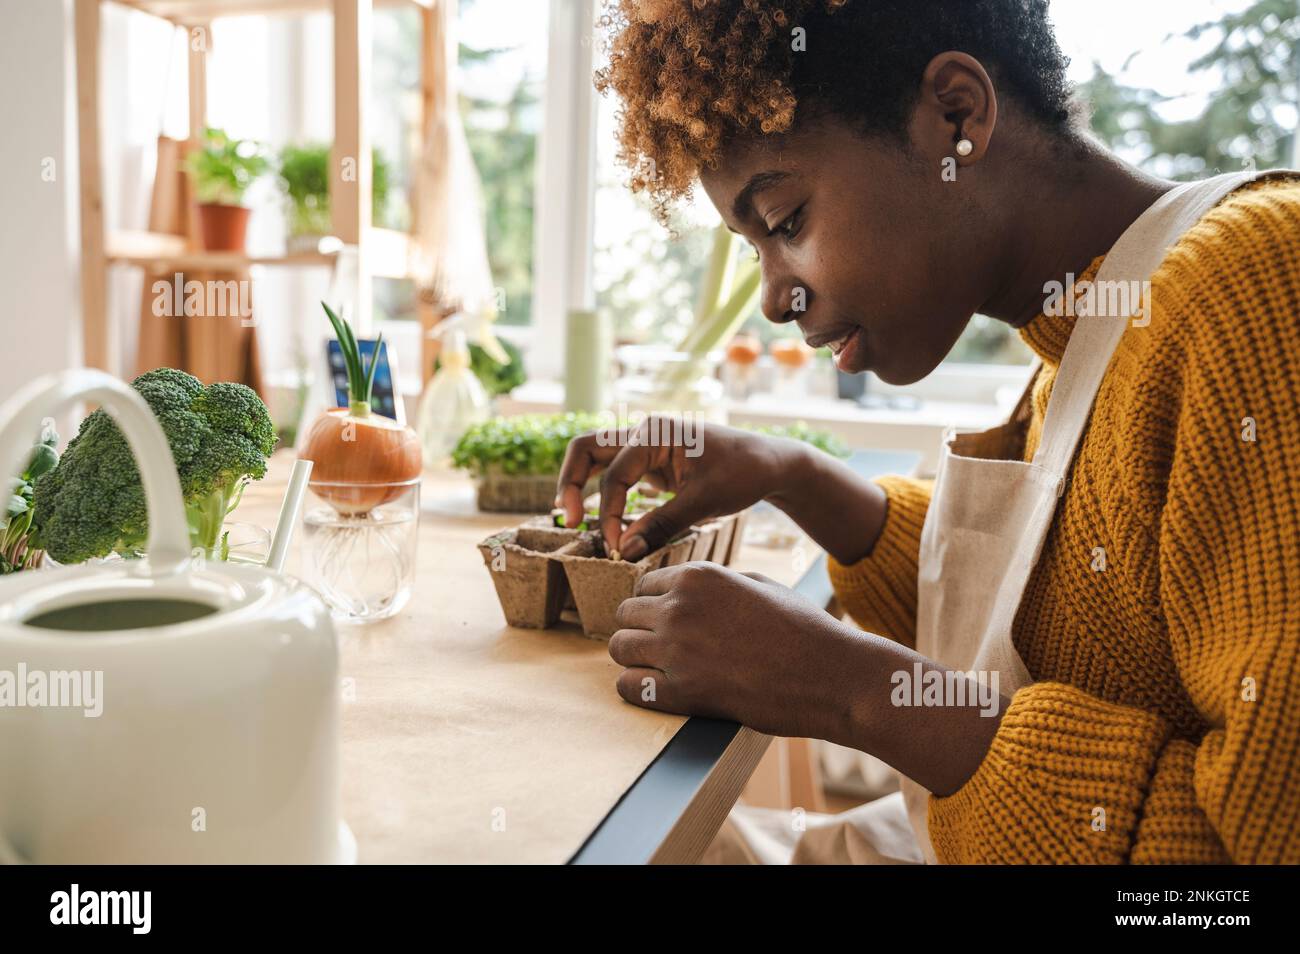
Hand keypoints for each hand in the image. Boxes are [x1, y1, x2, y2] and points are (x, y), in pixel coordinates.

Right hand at [556, 419, 788, 560]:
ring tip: (570, 518)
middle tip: (566, 519)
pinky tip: (597, 518)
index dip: (610, 514)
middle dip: (571, 483)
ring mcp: (645, 445)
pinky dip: (603, 494)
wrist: (770, 463)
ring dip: (579, 485)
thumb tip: (624, 553)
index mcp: (655, 431)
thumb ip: (662, 526)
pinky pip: (615, 474)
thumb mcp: (704, 502)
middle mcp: (643, 432)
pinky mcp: (651, 462)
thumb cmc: (743, 474)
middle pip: (587, 449)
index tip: (617, 547)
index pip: (614, 475)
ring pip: (596, 458)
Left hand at [609, 560, 1010, 795]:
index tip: (663, 620)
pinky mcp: (682, 691)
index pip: (643, 583)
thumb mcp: (759, 584)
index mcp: (698, 576)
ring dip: (634, 658)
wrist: (832, 674)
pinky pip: (629, 687)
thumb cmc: (803, 628)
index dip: (653, 603)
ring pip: (619, 648)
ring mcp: (677, 649)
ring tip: (655, 668)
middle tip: (659, 646)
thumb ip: (717, 583)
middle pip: (625, 614)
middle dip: (639, 629)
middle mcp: (680, 606)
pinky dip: (636, 689)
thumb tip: (690, 588)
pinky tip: (656, 689)